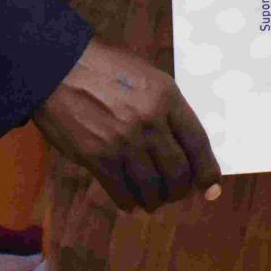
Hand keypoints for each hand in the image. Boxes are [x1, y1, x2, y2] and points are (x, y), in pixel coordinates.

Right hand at [33, 38, 221, 211]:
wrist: (59, 68)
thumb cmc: (106, 69)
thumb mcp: (148, 77)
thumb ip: (167, 107)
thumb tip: (183, 143)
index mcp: (167, 97)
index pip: (198, 142)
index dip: (207, 170)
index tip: (211, 187)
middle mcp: (150, 122)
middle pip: (178, 171)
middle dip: (180, 190)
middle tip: (176, 194)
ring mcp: (124, 142)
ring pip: (151, 187)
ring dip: (155, 200)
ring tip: (153, 201)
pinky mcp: (97, 157)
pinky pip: (121, 191)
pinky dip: (129, 202)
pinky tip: (130, 202)